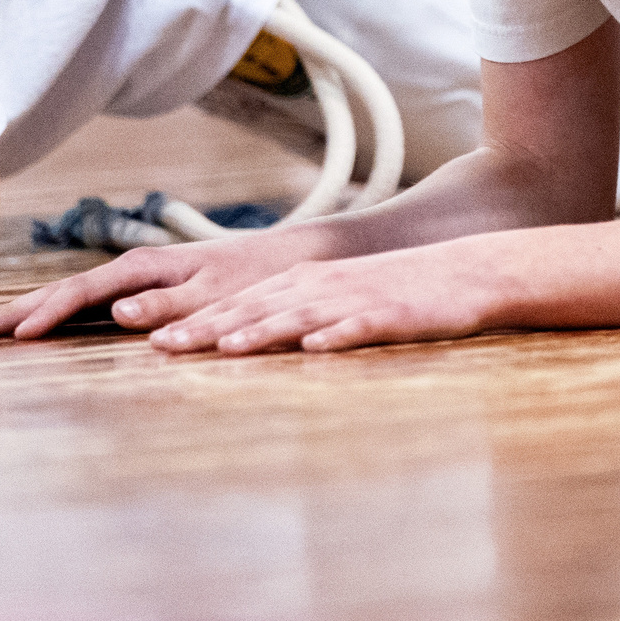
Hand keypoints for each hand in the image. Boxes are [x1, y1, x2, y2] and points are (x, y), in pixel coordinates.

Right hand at [0, 226, 332, 339]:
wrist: (286, 263)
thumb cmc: (256, 281)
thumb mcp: (217, 296)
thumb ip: (169, 306)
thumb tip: (117, 312)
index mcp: (144, 269)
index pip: (81, 293)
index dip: (44, 314)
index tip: (11, 336)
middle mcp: (134, 272)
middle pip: (65, 292)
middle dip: (19, 311)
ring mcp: (137, 282)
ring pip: (75, 298)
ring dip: (33, 313)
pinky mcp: (146, 294)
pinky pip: (92, 306)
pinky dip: (61, 316)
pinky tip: (45, 330)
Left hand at [144, 243, 505, 354]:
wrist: (464, 271)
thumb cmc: (398, 290)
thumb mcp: (338, 294)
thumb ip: (295, 312)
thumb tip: (248, 337)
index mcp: (304, 283)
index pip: (240, 304)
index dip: (197, 321)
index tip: (155, 340)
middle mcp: (320, 288)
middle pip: (256, 309)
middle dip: (209, 328)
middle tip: (163, 346)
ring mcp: (354, 301)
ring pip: (299, 317)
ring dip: (261, 331)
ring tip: (226, 348)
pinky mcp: (390, 316)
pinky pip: (358, 329)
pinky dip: (334, 337)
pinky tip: (313, 349)